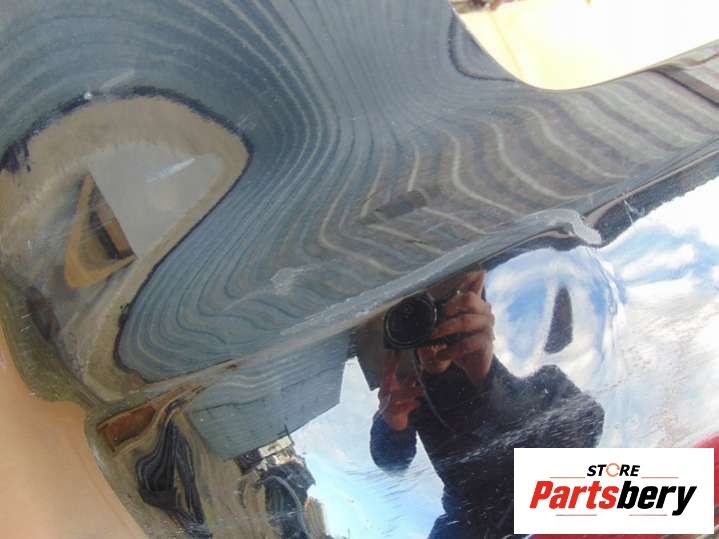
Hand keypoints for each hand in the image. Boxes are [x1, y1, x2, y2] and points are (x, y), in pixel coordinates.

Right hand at [378, 351, 423, 430]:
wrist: (393, 421)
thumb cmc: (399, 402)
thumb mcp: (405, 388)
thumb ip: (411, 379)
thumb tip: (421, 367)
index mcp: (387, 383)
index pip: (388, 369)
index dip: (391, 360)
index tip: (395, 350)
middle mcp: (384, 391)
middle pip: (390, 381)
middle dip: (396, 372)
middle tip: (412, 369)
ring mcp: (385, 402)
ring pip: (397, 396)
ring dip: (410, 393)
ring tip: (422, 391)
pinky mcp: (390, 413)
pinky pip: (399, 409)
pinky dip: (408, 406)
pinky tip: (417, 403)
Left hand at [417, 271, 494, 385]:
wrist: (472, 367)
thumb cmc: (460, 342)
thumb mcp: (450, 324)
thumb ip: (444, 311)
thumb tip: (426, 302)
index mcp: (475, 303)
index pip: (474, 284)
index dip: (468, 277)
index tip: (465, 272)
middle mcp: (484, 311)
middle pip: (468, 298)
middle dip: (449, 305)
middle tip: (439, 314)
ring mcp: (486, 326)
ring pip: (465, 321)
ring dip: (445, 329)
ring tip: (432, 337)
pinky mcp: (486, 342)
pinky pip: (466, 344)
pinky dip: (450, 350)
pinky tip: (441, 355)